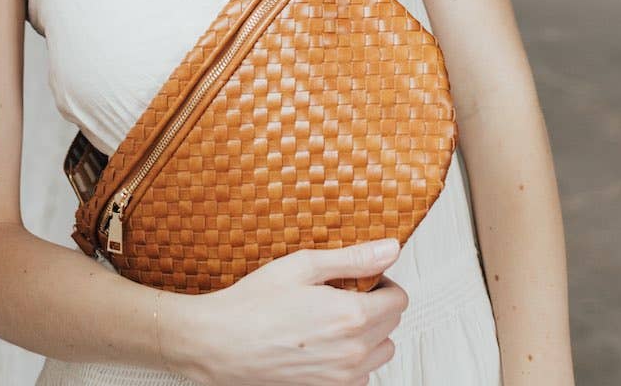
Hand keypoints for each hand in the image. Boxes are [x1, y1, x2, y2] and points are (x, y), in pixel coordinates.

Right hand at [166, 239, 407, 385]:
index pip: (399, 300)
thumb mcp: (303, 266)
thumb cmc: (255, 303)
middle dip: (377, 305)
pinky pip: (361, 377)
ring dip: (369, 334)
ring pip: (381, 353)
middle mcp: (353, 352)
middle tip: (344, 293)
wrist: (220, 343)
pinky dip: (353, 360)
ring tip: (334, 318)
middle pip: (392, 325)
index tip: (364, 278)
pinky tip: (324, 342)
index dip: (384, 282)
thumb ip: (353, 258)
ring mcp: (342, 378)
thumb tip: (390, 248)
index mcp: (351, 316)